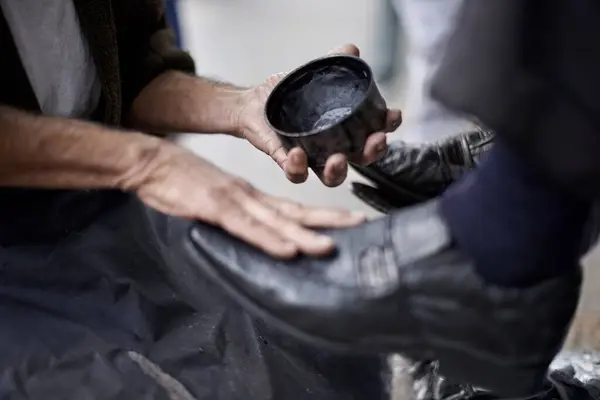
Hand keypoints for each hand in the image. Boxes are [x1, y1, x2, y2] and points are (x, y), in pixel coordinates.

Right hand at [135, 142, 365, 258]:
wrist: (151, 161)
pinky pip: (245, 227)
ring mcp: (233, 200)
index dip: (324, 215)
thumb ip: (239, 214)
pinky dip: (267, 239)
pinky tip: (286, 249)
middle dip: (330, 220)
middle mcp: (250, 197)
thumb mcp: (217, 199)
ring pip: (275, 221)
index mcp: (252, 197)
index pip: (295, 208)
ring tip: (331, 245)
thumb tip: (260, 232)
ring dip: (304, 234)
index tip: (350, 221)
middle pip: (296, 211)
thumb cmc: (182, 181)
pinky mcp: (213, 207)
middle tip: (361, 225)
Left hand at [236, 44, 402, 186]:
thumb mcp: (312, 74)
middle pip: (360, 160)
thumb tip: (351, 49)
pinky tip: (297, 154)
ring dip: (338, 172)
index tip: (392, 115)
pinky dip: (297, 167)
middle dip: (372, 153)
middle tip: (375, 142)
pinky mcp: (287, 162)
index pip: (373, 131)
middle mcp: (333, 147)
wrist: (253, 103)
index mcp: (345, 128)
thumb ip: (332, 62)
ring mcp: (312, 157)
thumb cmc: (287, 93)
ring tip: (337, 160)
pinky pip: (296, 173)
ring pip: (331, 177)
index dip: (387, 126)